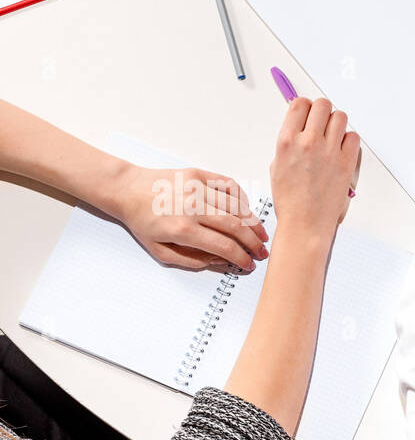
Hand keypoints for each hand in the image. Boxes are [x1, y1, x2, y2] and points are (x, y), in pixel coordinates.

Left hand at [112, 164, 267, 271]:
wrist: (127, 190)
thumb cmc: (142, 221)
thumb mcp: (161, 251)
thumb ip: (192, 261)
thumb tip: (221, 261)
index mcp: (182, 229)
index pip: (224, 246)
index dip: (241, 258)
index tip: (249, 264)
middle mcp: (192, 207)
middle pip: (236, 227)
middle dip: (254, 243)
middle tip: (262, 252)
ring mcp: (197, 188)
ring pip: (237, 207)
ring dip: (253, 223)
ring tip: (261, 234)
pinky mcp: (198, 174)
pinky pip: (229, 186)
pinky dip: (242, 199)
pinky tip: (246, 211)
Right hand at [270, 97, 360, 247]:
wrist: (305, 223)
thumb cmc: (290, 200)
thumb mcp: (277, 165)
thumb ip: (290, 142)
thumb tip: (300, 125)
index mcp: (286, 141)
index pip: (300, 104)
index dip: (306, 107)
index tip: (308, 114)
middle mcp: (308, 142)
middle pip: (322, 105)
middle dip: (323, 112)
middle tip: (322, 124)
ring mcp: (329, 152)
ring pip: (340, 117)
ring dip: (337, 124)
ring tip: (333, 138)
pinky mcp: (346, 163)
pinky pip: (354, 137)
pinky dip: (349, 140)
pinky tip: (342, 151)